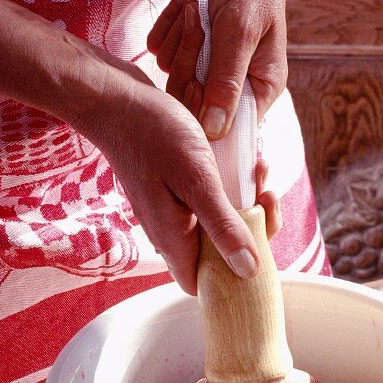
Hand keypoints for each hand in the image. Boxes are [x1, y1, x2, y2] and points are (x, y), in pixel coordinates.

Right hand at [76, 66, 278, 295]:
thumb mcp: (197, 180)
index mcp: (173, 239)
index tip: (262, 241)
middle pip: (220, 255)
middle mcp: (171, 232)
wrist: (115, 97)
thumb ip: (222, 227)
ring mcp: (172, 213)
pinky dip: (232, 189)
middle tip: (266, 194)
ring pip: (219, 225)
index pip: (207, 285)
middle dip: (253, 228)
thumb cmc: (153, 134)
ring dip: (247, 203)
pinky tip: (246, 165)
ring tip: (259, 173)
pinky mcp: (175, 193)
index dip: (236, 276)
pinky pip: (210, 203)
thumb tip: (248, 271)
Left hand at [147, 0, 290, 139]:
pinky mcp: (188, 42)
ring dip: (178, 37)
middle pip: (192, 101)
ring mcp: (209, 62)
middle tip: (199, 25)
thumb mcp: (240, 30)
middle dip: (189, 62)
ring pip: (173, 73)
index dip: (204, 108)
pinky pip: (162, 50)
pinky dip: (168, 24)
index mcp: (260, 86)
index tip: (197, 80)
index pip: (228, 126)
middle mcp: (235, 81)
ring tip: (196, 6)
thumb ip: (226, 82)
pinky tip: (186, 1)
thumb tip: (216, 133)